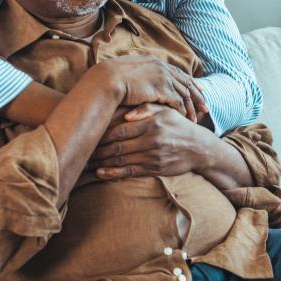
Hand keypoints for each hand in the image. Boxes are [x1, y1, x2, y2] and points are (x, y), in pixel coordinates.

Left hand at [88, 104, 209, 179]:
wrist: (199, 148)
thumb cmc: (179, 125)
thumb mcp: (166, 111)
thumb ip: (147, 108)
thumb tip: (126, 113)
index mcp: (151, 123)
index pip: (121, 129)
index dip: (102, 132)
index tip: (89, 132)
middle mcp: (151, 140)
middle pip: (117, 145)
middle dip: (97, 149)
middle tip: (81, 149)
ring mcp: (152, 156)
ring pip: (121, 159)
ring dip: (101, 162)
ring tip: (85, 162)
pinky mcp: (154, 169)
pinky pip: (130, 172)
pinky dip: (113, 173)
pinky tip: (101, 172)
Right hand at [98, 55, 207, 121]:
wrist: (107, 79)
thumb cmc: (112, 78)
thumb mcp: (128, 72)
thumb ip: (138, 74)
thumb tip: (137, 80)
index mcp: (155, 62)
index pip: (178, 72)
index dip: (189, 82)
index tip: (199, 89)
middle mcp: (163, 68)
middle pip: (187, 82)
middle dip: (198, 95)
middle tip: (206, 106)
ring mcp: (164, 77)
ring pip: (185, 93)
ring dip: (192, 106)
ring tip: (198, 118)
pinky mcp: (162, 88)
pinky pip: (178, 101)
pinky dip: (184, 111)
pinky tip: (187, 119)